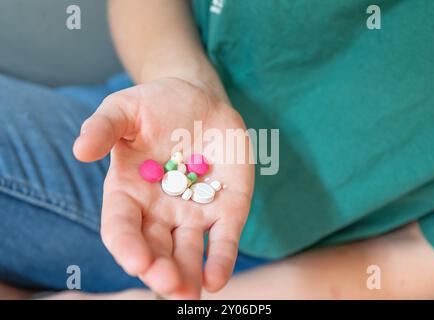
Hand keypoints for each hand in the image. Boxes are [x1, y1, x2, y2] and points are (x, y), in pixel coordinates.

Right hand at [73, 78, 253, 298]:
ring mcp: (194, 211)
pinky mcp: (226, 207)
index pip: (121, 226)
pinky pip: (223, 237)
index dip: (126, 246)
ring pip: (188, 250)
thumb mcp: (124, 109)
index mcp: (128, 192)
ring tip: (190, 292)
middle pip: (155, 247)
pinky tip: (216, 278)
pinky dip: (220, 258)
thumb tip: (80, 150)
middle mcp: (159, 210)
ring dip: (188, 273)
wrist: (197, 100)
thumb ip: (103, 128)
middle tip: (168, 284)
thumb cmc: (154, 106)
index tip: (135, 261)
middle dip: (160, 269)